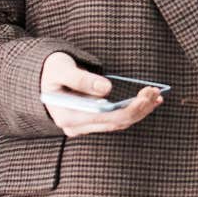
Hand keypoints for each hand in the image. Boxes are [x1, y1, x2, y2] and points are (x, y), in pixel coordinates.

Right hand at [40, 52, 161, 137]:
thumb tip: (107, 89)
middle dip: (139, 108)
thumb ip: (81, 79)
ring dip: (140, 110)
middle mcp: (77, 127)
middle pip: (116, 123)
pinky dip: (133, 110)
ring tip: (156, 94)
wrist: (41, 78)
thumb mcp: (61, 69)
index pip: (106, 119)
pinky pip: (116, 119)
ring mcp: (85, 126)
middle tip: (155, 91)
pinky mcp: (92, 121)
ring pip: (119, 123)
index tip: (146, 95)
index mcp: (68, 117)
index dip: (130, 109)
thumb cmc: (50, 71)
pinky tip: (149, 101)